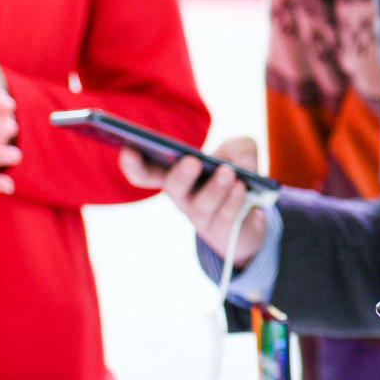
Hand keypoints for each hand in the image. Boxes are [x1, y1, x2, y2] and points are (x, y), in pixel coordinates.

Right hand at [121, 135, 269, 267]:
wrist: (251, 216)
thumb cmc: (233, 176)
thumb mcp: (239, 152)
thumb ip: (240, 147)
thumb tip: (243, 163)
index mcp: (175, 175)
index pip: (145, 172)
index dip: (133, 163)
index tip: (128, 149)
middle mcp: (183, 198)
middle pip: (173, 188)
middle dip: (181, 175)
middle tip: (191, 162)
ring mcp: (202, 218)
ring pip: (203, 204)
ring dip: (216, 188)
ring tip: (228, 173)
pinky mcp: (223, 233)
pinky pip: (226, 218)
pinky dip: (234, 202)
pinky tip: (242, 189)